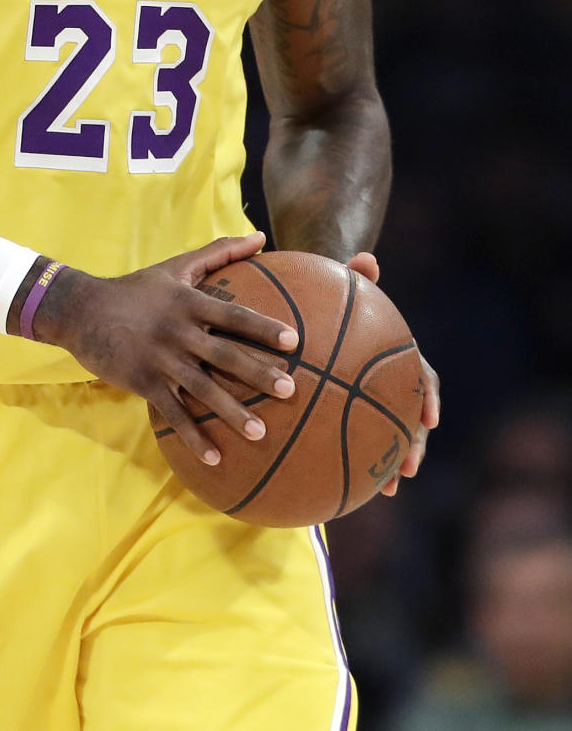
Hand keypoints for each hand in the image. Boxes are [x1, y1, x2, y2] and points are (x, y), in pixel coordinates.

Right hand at [36, 233, 298, 465]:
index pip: (233, 315)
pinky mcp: (142, 382)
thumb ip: (220, 251)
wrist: (81, 310)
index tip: (293, 341)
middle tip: (290, 391)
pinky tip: (216, 458)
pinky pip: (173, 414)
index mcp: (188, 301)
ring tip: (261, 433)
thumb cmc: (136, 288)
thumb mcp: (176, 265)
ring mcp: (159, 359)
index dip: (263, 327)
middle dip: (258, 373)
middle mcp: (177, 330)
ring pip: (201, 389)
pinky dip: (193, 437)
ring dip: (231, 413)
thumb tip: (261, 237)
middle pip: (224, 354)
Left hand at [347, 252, 439, 496]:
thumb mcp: (343, 283)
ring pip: (390, 436)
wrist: (320, 308)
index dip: (427, 397)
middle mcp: (392, 381)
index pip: (423, 376)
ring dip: (392, 464)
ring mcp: (373, 398)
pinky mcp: (348, 411)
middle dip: (413, 444)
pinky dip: (354, 462)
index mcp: (398, 354)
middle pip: (411, 417)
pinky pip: (356, 440)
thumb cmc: (335, 296)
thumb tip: (368, 258)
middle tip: (407, 468)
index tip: (429, 417)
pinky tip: (339, 484)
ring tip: (385, 490)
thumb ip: (355, 275)